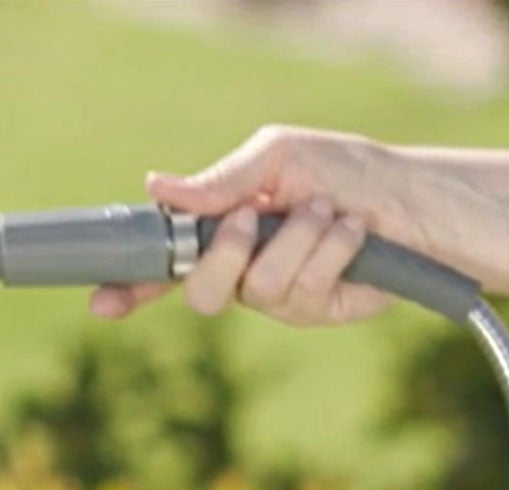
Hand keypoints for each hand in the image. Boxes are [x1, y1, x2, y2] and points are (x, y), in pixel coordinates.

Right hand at [89, 126, 421, 326]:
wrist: (406, 200)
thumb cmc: (341, 171)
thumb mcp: (276, 158)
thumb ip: (221, 181)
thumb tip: (156, 188)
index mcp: (219, 229)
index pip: (165, 264)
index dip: (131, 287)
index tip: (102, 302)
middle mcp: (243, 270)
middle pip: (204, 293)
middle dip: (224, 252)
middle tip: (250, 216)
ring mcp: (281, 297)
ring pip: (262, 287)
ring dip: (298, 238)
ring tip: (328, 210)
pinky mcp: (320, 311)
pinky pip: (307, 290)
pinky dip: (330, 250)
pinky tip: (352, 232)